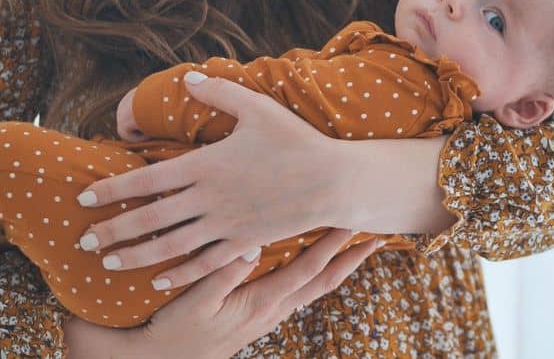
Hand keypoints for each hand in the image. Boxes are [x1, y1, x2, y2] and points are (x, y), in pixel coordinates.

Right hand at [63, 229, 382, 357]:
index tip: (357, 223)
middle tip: (378, 234)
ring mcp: (268, 315)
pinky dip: (315, 275)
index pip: (309, 269)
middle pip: (323, 281)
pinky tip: (316, 265)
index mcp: (263, 301)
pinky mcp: (258, 316)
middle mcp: (273, 309)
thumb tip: (253, 243)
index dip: (335, 246)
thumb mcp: (195, 301)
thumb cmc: (175, 330)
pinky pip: (297, 292)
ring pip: (313, 288)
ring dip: (337, 266)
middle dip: (352, 258)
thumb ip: (224, 272)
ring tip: (356, 246)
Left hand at [73, 75, 350, 288]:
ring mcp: (226, 225)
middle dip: (112, 231)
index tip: (84, 198)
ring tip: (108, 263)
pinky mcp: (243, 243)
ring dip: (136, 257)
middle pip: (149, 220)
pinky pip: (204, 264)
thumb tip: (189, 78)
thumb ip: (218, 92)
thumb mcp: (257, 108)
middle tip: (83, 240)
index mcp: (205, 165)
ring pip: (170, 247)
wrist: (333, 181)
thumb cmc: (295, 140)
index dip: (111, 190)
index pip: (146, 180)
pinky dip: (178, 275)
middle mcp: (209, 199)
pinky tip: (157, 281)